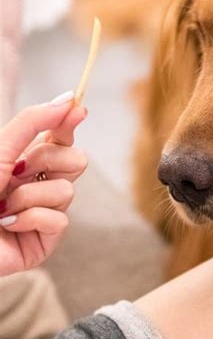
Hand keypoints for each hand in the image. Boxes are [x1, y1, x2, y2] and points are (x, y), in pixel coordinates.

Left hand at [0, 92, 87, 275]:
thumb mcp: (0, 150)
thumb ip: (32, 122)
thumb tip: (68, 99)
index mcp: (24, 161)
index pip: (59, 137)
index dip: (69, 122)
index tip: (79, 109)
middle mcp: (37, 184)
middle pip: (75, 160)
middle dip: (46, 162)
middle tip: (17, 172)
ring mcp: (44, 212)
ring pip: (68, 190)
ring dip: (29, 197)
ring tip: (2, 206)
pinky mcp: (46, 240)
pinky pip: (60, 220)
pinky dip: (30, 220)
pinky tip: (8, 225)